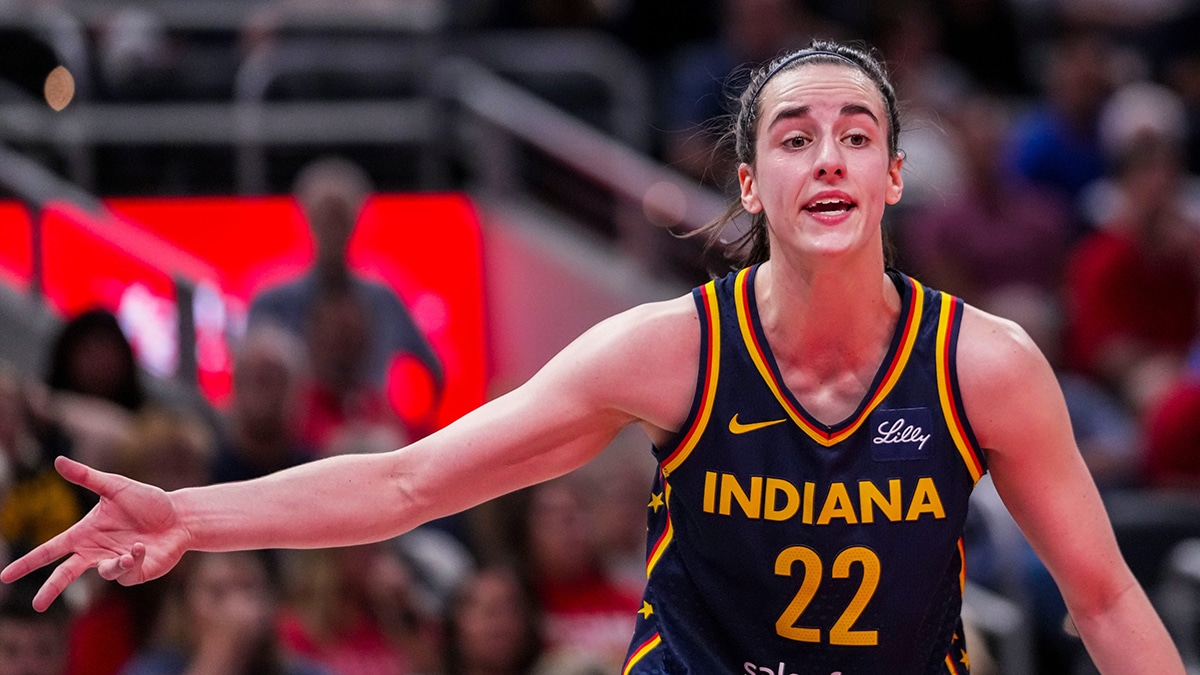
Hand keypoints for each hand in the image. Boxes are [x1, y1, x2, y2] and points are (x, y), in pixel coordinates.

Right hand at [0, 456, 190, 610]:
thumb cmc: (147, 501)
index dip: (27, 563)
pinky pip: (126, 573)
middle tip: (37, 606)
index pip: (50, 550)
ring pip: (104, 573)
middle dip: (51, 589)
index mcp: (85, 534)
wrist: (179, 515)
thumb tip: (57, 460)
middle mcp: (96, 552)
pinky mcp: (134, 574)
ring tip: (134, 550)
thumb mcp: (115, 486)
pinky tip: (143, 547)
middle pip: (65, 574)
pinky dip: (134, 560)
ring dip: (116, 563)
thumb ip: (86, 476)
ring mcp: (114, 564)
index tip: (4, 576)